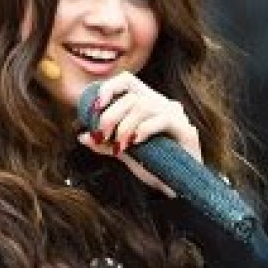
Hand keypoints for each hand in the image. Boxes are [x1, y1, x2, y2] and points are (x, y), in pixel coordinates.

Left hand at [77, 71, 201, 196]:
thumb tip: (82, 136)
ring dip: (124, 126)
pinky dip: (144, 129)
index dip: (108, 89)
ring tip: (119, 145)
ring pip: (143, 106)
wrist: (178, 186)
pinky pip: (162, 120)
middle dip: (110, 115)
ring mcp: (175, 115)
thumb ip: (105, 142)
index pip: (127, 80)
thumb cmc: (153, 165)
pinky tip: (136, 142)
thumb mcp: (124, 152)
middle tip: (102, 135)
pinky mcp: (185, 129)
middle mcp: (162, 103)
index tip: (94, 108)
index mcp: (147, 103)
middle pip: (131, 95)